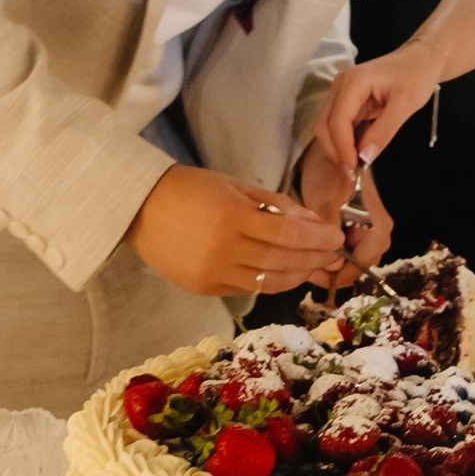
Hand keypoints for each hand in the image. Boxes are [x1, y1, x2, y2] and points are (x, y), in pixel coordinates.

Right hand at [127, 165, 344, 302]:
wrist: (139, 207)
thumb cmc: (190, 188)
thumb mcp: (235, 186)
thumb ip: (275, 204)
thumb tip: (313, 222)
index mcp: (232, 218)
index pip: (288, 234)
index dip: (317, 238)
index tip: (336, 237)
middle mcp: (223, 251)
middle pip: (283, 261)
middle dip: (314, 259)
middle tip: (333, 255)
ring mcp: (212, 274)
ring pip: (269, 282)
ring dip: (297, 276)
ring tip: (313, 266)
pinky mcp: (204, 289)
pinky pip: (247, 288)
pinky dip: (270, 281)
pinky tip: (284, 272)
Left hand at [298, 131, 391, 269]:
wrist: (332, 152)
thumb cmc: (329, 176)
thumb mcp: (325, 208)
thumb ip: (329, 239)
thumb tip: (332, 267)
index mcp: (377, 230)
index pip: (360, 267)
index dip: (335, 276)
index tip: (310, 274)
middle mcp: (380, 233)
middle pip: (358, 267)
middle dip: (333, 272)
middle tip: (306, 270)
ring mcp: (372, 230)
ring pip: (353, 259)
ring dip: (332, 263)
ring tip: (307, 260)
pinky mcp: (361, 227)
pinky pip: (350, 248)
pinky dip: (333, 252)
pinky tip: (314, 249)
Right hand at [319, 44, 442, 184]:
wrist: (420, 60)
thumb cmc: (416, 77)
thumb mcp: (405, 105)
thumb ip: (384, 131)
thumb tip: (364, 158)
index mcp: (353, 82)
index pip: (337, 122)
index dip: (343, 149)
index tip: (354, 170)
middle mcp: (340, 85)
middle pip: (324, 125)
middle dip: (335, 151)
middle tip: (353, 173)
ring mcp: (341, 92)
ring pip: (326, 126)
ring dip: (338, 148)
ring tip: (356, 166)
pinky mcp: (346, 100)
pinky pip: (338, 124)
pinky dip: (344, 141)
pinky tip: (357, 153)